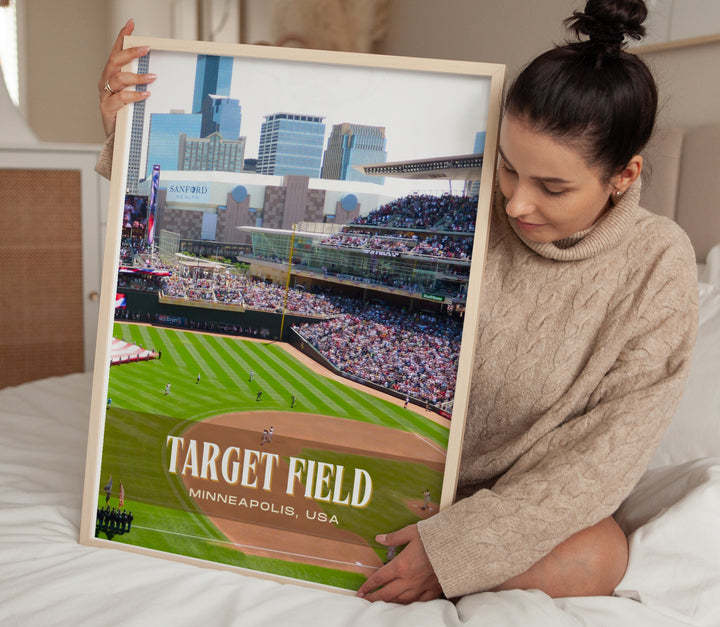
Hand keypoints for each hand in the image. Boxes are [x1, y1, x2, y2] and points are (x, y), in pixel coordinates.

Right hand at [98, 18, 155, 136]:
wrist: (117, 137)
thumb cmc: (126, 113)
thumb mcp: (133, 93)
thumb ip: (140, 82)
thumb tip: (158, 71)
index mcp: (112, 74)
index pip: (116, 51)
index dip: (122, 37)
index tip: (131, 24)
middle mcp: (106, 81)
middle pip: (115, 61)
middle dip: (130, 53)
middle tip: (146, 48)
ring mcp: (105, 94)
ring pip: (118, 79)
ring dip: (136, 76)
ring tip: (152, 77)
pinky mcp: (107, 108)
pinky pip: (121, 98)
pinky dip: (134, 95)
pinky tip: (146, 94)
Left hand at [356, 524, 441, 603]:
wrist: (457, 547)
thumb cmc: (435, 538)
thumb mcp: (412, 532)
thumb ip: (394, 537)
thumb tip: (379, 538)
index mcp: (401, 565)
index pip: (379, 578)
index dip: (368, 586)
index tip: (360, 591)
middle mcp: (408, 580)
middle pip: (387, 594)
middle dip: (374, 598)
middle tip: (365, 601)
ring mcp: (420, 588)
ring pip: (400, 601)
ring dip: (388, 603)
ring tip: (380, 604)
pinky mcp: (432, 591)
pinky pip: (417, 603)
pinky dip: (407, 605)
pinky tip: (403, 604)